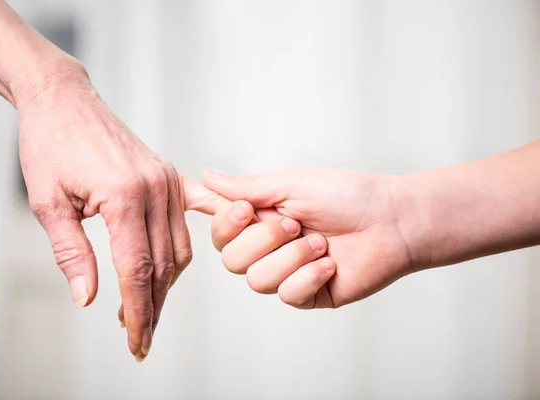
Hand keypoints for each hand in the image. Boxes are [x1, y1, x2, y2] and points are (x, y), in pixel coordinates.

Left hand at [17, 70, 223, 361]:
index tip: (136, 341)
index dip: (138, 311)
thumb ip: (72, 253)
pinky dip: (196, 240)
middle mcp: (155, 189)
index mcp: (123, 197)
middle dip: (152, 306)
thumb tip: (88, 299)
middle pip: (163, 264)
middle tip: (140, 338)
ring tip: (147, 308)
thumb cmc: (50, 146)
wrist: (64, 102)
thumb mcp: (47, 204)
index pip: (137, 270)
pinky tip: (207, 257)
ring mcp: (168, 180)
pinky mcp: (170, 175)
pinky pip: (196, 213)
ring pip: (180, 247)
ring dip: (166, 283)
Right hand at [203, 167, 412, 308]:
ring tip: (321, 242)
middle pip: (232, 260)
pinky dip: (309, 275)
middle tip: (296, 224)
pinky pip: (288, 294)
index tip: (248, 209)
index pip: (221, 232)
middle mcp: (269, 248)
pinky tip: (330, 263)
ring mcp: (288, 273)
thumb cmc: (348, 195)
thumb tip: (208, 176)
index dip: (227, 225)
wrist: (392, 221)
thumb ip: (248, 187)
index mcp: (262, 219)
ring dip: (291, 257)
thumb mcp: (293, 184)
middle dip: (264, 240)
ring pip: (257, 280)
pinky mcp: (308, 294)